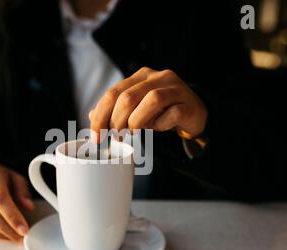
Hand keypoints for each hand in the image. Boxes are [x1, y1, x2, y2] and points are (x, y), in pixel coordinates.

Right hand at [0, 163, 33, 241]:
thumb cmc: (3, 178)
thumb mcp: (17, 178)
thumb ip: (22, 191)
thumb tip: (29, 206)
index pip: (0, 199)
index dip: (12, 216)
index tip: (24, 230)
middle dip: (8, 229)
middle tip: (22, 237)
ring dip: (0, 235)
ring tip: (15, 238)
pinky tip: (4, 236)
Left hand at [89, 67, 207, 140]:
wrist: (194, 113)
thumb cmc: (162, 111)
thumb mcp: (137, 107)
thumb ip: (116, 109)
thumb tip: (91, 116)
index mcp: (141, 76)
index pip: (113, 93)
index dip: (100, 116)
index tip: (96, 136)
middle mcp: (158, 77)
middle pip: (128, 97)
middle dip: (116, 121)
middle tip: (115, 137)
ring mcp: (175, 88)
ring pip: (151, 100)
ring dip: (137, 121)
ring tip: (133, 133)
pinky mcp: (188, 104)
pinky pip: (172, 114)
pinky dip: (160, 125)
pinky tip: (158, 129)